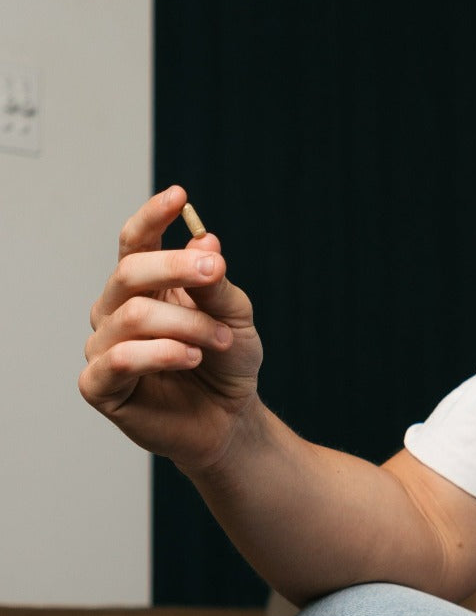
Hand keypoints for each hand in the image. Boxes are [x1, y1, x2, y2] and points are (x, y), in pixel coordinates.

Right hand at [79, 186, 263, 472]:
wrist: (230, 418)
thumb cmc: (227, 363)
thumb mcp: (235, 316)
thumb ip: (215, 282)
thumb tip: (204, 239)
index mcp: (145, 285)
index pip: (136, 242)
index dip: (153, 217)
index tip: (179, 196)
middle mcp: (116, 310)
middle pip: (130, 273)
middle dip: (177, 269)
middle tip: (215, 274)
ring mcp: (104, 346)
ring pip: (135, 316)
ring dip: (188, 325)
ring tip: (219, 341)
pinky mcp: (100, 385)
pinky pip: (120, 359)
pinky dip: (163, 354)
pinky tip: (191, 358)